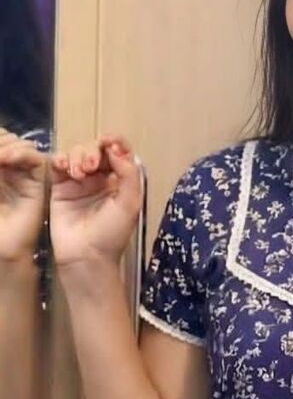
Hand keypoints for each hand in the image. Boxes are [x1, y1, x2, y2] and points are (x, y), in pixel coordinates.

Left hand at [0, 128, 46, 261]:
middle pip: (9, 137)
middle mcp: (11, 167)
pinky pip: (36, 158)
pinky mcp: (38, 181)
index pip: (1, 138)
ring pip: (22, 144)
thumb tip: (2, 152)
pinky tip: (7, 159)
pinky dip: (21, 153)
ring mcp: (25, 173)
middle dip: (0, 141)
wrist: (2, 242)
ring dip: (8, 146)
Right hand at [49, 133, 142, 267]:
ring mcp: (79, 182)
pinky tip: (64, 168)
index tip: (109, 143)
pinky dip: (61, 159)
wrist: (86, 256)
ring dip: (78, 157)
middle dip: (93, 151)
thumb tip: (117, 149)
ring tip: (78, 174)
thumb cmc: (111, 234)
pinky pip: (59, 163)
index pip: (118, 152)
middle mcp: (101, 178)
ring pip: (77, 153)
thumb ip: (128, 174)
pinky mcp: (60, 186)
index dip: (114, 142)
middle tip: (91, 167)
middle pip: (96, 149)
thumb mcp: (129, 203)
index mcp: (120, 181)